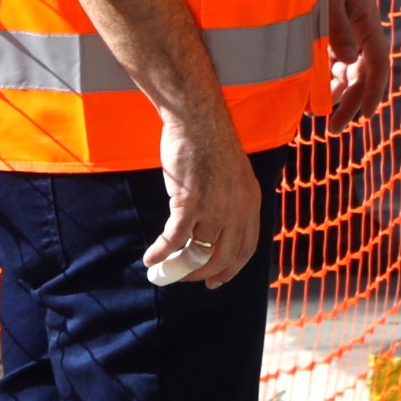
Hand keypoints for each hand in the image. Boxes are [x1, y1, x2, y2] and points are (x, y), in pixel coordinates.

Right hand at [148, 113, 261, 290]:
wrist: (198, 121)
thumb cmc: (211, 142)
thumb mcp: (234, 175)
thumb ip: (232, 199)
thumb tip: (218, 222)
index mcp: (250, 203)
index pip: (246, 247)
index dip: (231, 268)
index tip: (217, 280)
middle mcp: (237, 210)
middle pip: (224, 256)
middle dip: (204, 273)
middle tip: (188, 279)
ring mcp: (214, 208)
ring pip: (199, 252)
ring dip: (181, 267)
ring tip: (166, 272)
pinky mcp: (189, 203)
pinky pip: (174, 239)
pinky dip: (160, 253)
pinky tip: (150, 259)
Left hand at [319, 0, 387, 113]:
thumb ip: (336, 26)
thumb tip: (346, 62)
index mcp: (367, 20)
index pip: (378, 63)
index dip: (373, 91)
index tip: (365, 116)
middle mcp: (359, 30)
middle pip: (362, 74)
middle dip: (350, 102)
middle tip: (333, 129)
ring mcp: (343, 32)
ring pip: (347, 72)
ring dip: (337, 95)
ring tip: (320, 116)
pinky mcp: (326, 32)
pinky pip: (330, 63)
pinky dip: (324, 81)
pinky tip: (311, 95)